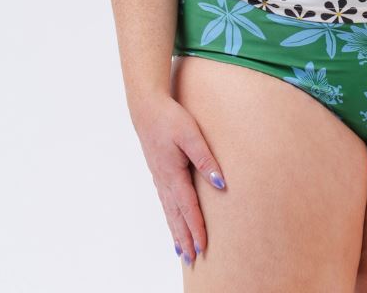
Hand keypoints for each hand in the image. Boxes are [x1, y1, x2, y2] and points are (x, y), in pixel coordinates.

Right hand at [130, 92, 226, 267]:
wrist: (146, 107)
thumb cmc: (170, 118)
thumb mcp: (192, 135)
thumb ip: (206, 160)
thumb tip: (220, 184)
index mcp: (174, 174)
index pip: (188, 208)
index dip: (197, 228)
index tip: (203, 247)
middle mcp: (164, 180)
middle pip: (176, 216)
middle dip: (185, 238)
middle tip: (192, 259)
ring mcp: (159, 177)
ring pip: (169, 211)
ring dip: (176, 231)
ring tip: (182, 250)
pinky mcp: (158, 171)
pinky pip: (165, 201)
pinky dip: (170, 217)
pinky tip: (172, 220)